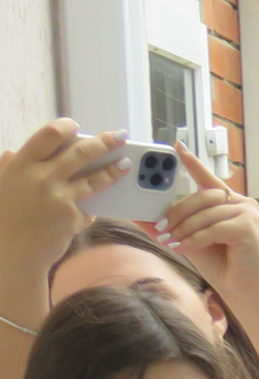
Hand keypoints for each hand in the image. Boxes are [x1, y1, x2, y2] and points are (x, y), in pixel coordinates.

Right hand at [0, 120, 127, 268]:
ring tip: (126, 165)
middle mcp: (42, 177)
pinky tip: (99, 205)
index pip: (49, 135)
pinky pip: (89, 207)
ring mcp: (59, 196)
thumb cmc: (3, 218)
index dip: (66, 127)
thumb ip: (8, 168)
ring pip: (95, 178)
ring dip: (114, 170)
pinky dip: (91, 206)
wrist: (12, 252)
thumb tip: (12, 154)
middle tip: (120, 136)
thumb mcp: (0, 185)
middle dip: (104, 142)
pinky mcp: (73, 216)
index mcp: (22, 164)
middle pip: (81, 152)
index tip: (76, 126)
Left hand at [161, 149, 258, 300]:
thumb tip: (139, 217)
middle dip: (178, 213)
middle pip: (201, 197)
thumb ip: (170, 226)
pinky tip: (186, 248)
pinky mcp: (248, 227)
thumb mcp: (189, 240)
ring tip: (172, 242)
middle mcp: (241, 203)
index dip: (192, 162)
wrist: (244, 289)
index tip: (177, 147)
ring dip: (185, 229)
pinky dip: (196, 239)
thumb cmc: (222, 264)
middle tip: (162, 228)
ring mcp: (247, 213)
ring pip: (205, 214)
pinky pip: (213, 228)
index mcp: (228, 203)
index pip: (207, 178)